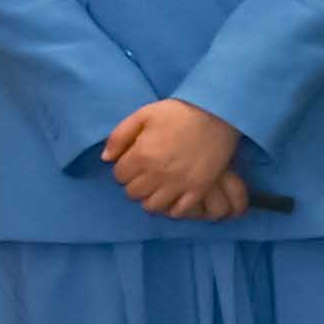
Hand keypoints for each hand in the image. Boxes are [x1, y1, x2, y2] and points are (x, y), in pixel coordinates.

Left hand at [102, 98, 244, 217]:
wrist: (217, 114)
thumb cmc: (178, 112)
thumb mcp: (143, 115)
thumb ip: (119, 136)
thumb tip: (106, 158)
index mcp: (142, 155)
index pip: (119, 176)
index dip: (124, 168)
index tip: (134, 161)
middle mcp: (157, 174)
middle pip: (133, 193)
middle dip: (135, 183)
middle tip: (146, 173)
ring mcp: (179, 185)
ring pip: (152, 206)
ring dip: (151, 197)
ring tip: (158, 186)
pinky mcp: (198, 190)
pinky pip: (178, 211)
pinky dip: (172, 207)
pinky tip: (174, 195)